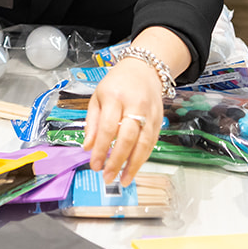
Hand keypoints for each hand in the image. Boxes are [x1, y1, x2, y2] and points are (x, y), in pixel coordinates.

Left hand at [83, 57, 164, 184]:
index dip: (101, 149)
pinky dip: (143, 157)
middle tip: (107, 177)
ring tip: (123, 180)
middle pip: (127, 138)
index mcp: (115, 97)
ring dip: (133, 165)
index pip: (108, 128)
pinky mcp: (159, 119)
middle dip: (117, 161)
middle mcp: (135, 105)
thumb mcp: (98, 97)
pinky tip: (134, 168)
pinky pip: (152, 142)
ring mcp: (150, 112)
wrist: (143, 68)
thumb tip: (87, 147)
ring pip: (143, 143)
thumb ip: (92, 123)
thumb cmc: (117, 83)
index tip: (94, 165)